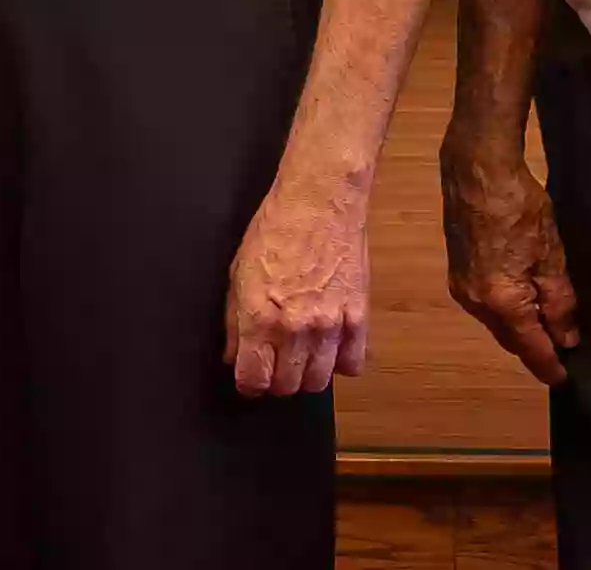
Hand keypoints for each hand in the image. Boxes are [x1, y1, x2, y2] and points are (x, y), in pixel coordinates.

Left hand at [223, 176, 377, 397]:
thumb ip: (234, 320)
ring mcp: (330, 326)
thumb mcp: (238, 273)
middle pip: (286, 386)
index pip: (253, 379)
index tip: (250, 375)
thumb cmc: (274, 231)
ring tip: (301, 358)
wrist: (319, 203)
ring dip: (307, 375)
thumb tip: (232, 354)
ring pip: (319, 381)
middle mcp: (295, 329)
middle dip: (276, 381)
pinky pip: (352, 363)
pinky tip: (330, 348)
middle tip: (275, 364)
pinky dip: (340, 362)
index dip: (248, 382)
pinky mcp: (357, 317)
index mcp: (260, 318)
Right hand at [440, 161, 577, 384]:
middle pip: (509, 338)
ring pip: (496, 322)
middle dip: (533, 347)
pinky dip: (505, 310)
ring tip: (545, 326)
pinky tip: (521, 300)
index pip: (530, 346)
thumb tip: (565, 337)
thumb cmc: (520, 207)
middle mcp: (475, 302)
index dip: (549, 365)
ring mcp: (461, 287)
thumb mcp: (551, 254)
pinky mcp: (456, 271)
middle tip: (560, 352)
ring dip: (519, 328)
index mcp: (501, 301)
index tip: (564, 380)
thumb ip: (559, 301)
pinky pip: (485, 305)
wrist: (476, 168)